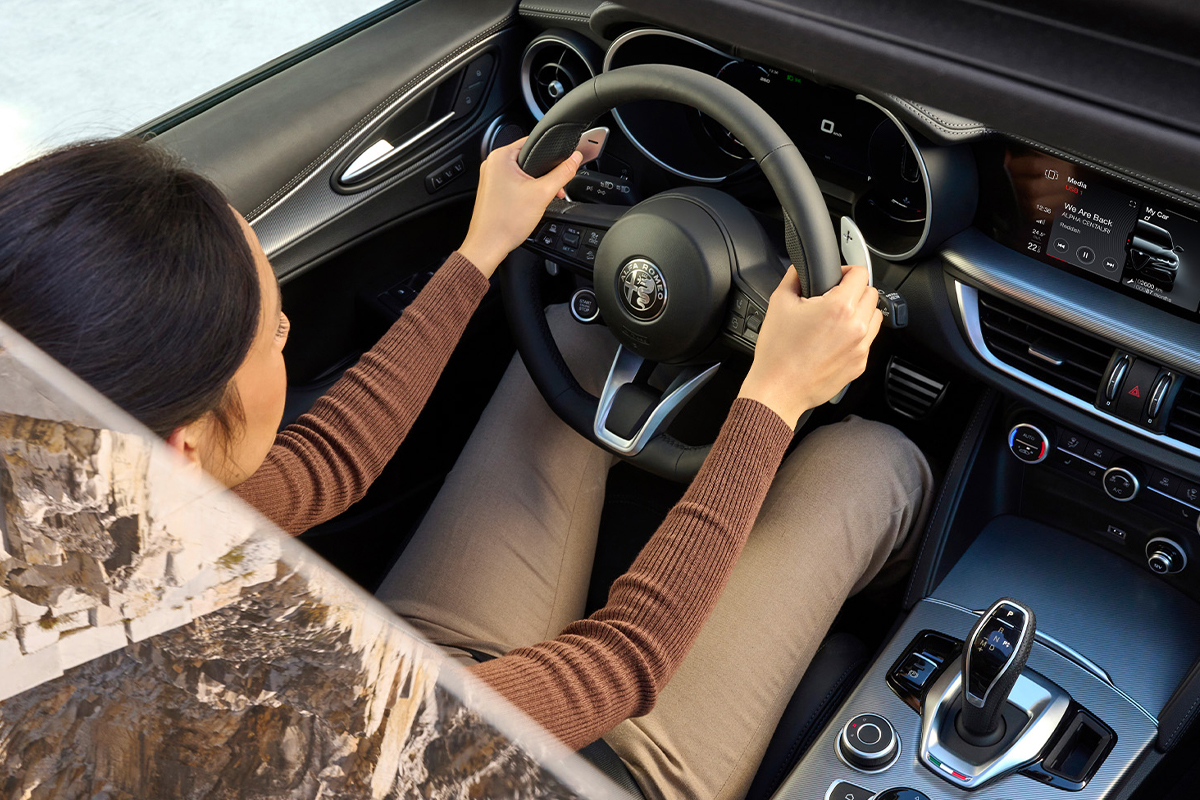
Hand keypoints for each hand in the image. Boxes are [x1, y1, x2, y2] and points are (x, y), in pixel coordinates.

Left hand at [458, 138, 582, 277]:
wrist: (488, 246)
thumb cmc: (504, 222)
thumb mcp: (542, 194)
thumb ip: (562, 174)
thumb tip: (574, 159)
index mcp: (500, 157)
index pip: (533, 143)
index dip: (551, 154)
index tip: (561, 165)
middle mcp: (492, 164)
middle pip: (529, 159)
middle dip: (545, 174)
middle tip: (553, 189)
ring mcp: (491, 178)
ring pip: (522, 173)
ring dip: (536, 185)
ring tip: (540, 200)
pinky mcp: (493, 191)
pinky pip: (514, 184)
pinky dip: (525, 192)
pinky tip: (529, 205)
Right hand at [738, 264, 881, 427]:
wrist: (778, 390)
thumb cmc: (777, 353)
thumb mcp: (779, 304)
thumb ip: (793, 278)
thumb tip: (799, 269)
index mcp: (839, 308)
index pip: (860, 274)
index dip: (846, 270)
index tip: (837, 277)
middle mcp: (855, 326)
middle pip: (871, 294)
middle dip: (854, 291)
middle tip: (834, 298)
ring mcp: (861, 347)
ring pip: (875, 317)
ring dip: (861, 312)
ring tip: (838, 318)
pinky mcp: (860, 364)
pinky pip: (868, 340)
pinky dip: (857, 335)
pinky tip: (835, 339)